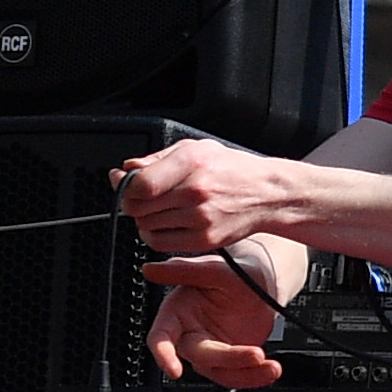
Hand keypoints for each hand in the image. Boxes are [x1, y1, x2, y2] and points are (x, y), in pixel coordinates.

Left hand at [112, 138, 306, 258]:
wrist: (267, 195)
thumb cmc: (232, 170)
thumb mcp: (196, 149)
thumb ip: (157, 158)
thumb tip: (126, 170)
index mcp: (191, 163)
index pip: (139, 184)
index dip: (123, 185)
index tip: (123, 182)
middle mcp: (195, 191)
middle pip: (136, 206)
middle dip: (131, 201)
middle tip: (141, 197)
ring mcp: (199, 218)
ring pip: (145, 225)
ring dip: (144, 218)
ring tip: (160, 209)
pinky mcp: (203, 239)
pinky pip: (159, 243)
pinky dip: (153, 235)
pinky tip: (163, 224)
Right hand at [142, 253, 287, 387]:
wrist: (265, 280)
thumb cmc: (235, 270)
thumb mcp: (214, 268)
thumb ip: (184, 270)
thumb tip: (150, 270)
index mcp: (176, 312)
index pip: (161, 337)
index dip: (163, 354)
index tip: (173, 371)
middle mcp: (190, 333)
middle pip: (199, 357)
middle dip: (229, 359)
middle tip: (256, 354)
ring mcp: (211, 348)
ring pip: (220, 372)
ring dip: (246, 374)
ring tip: (271, 367)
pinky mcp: (231, 359)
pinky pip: (238, 375)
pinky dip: (256, 376)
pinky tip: (271, 369)